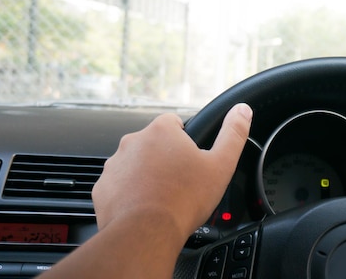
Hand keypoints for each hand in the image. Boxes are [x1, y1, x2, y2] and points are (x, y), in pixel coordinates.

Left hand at [92, 103, 252, 244]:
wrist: (145, 234)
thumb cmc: (182, 200)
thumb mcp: (221, 165)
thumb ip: (233, 133)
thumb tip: (242, 111)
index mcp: (161, 131)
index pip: (174, 123)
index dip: (186, 141)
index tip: (192, 161)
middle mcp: (133, 142)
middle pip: (155, 144)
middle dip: (166, 159)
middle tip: (180, 183)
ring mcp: (115, 165)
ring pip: (136, 165)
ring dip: (147, 176)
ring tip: (163, 198)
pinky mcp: (102, 187)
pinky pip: (120, 185)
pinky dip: (130, 194)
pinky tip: (144, 207)